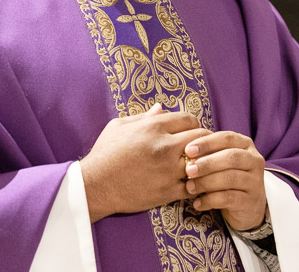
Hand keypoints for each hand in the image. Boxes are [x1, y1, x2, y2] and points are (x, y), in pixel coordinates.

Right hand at [80, 104, 208, 221]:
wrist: (95, 185)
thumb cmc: (105, 153)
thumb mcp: (119, 126)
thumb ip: (143, 116)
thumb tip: (160, 107)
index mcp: (153, 127)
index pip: (189, 119)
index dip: (192, 124)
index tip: (190, 130)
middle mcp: (164, 146)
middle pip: (201, 137)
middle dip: (202, 140)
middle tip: (199, 147)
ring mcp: (168, 170)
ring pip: (202, 161)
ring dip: (202, 162)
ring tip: (198, 164)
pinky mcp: (168, 191)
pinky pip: (194, 185)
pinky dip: (195, 183)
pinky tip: (190, 182)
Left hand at [183, 131, 266, 230]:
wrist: (248, 206)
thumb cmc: (228, 176)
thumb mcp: (220, 161)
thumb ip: (208, 153)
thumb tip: (186, 152)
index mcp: (245, 144)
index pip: (227, 138)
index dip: (207, 143)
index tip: (188, 150)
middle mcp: (254, 160)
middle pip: (231, 157)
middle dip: (207, 163)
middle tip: (188, 170)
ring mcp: (254, 181)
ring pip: (229, 178)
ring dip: (206, 182)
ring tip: (189, 187)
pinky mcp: (249, 201)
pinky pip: (228, 198)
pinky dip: (210, 200)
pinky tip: (197, 203)